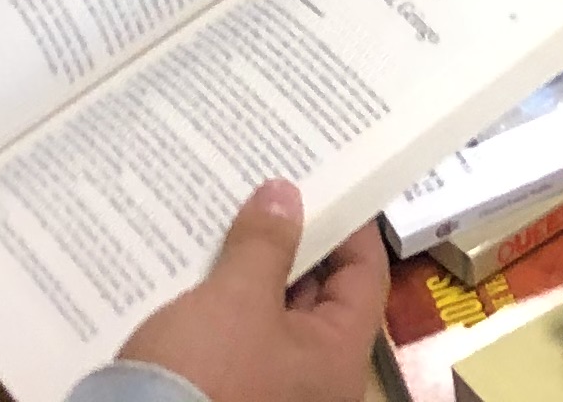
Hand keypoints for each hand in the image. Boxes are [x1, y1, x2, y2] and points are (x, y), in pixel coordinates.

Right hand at [116, 183, 388, 401]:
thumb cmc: (204, 375)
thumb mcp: (236, 300)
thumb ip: (265, 245)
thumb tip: (286, 195)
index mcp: (338, 359)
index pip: (364, 276)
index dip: (348, 225)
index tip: (326, 182)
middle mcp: (315, 380)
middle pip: (319, 294)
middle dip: (293, 243)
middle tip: (270, 191)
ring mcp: (272, 389)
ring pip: (273, 315)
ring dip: (252, 270)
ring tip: (229, 218)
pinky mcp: (230, 393)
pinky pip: (239, 338)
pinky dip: (226, 302)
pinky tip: (197, 267)